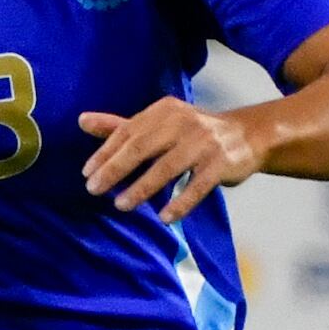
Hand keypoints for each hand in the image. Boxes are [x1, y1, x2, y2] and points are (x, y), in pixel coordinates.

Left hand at [80, 97, 257, 222]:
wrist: (247, 135)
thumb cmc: (193, 133)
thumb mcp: (159, 124)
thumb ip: (121, 126)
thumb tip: (81, 121)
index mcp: (164, 111)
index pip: (128, 132)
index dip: (105, 153)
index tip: (87, 174)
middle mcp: (183, 122)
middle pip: (142, 147)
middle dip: (115, 169)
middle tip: (94, 189)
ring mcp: (203, 143)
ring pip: (167, 167)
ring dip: (142, 188)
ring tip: (121, 205)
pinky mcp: (221, 164)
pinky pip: (197, 186)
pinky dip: (180, 203)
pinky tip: (164, 218)